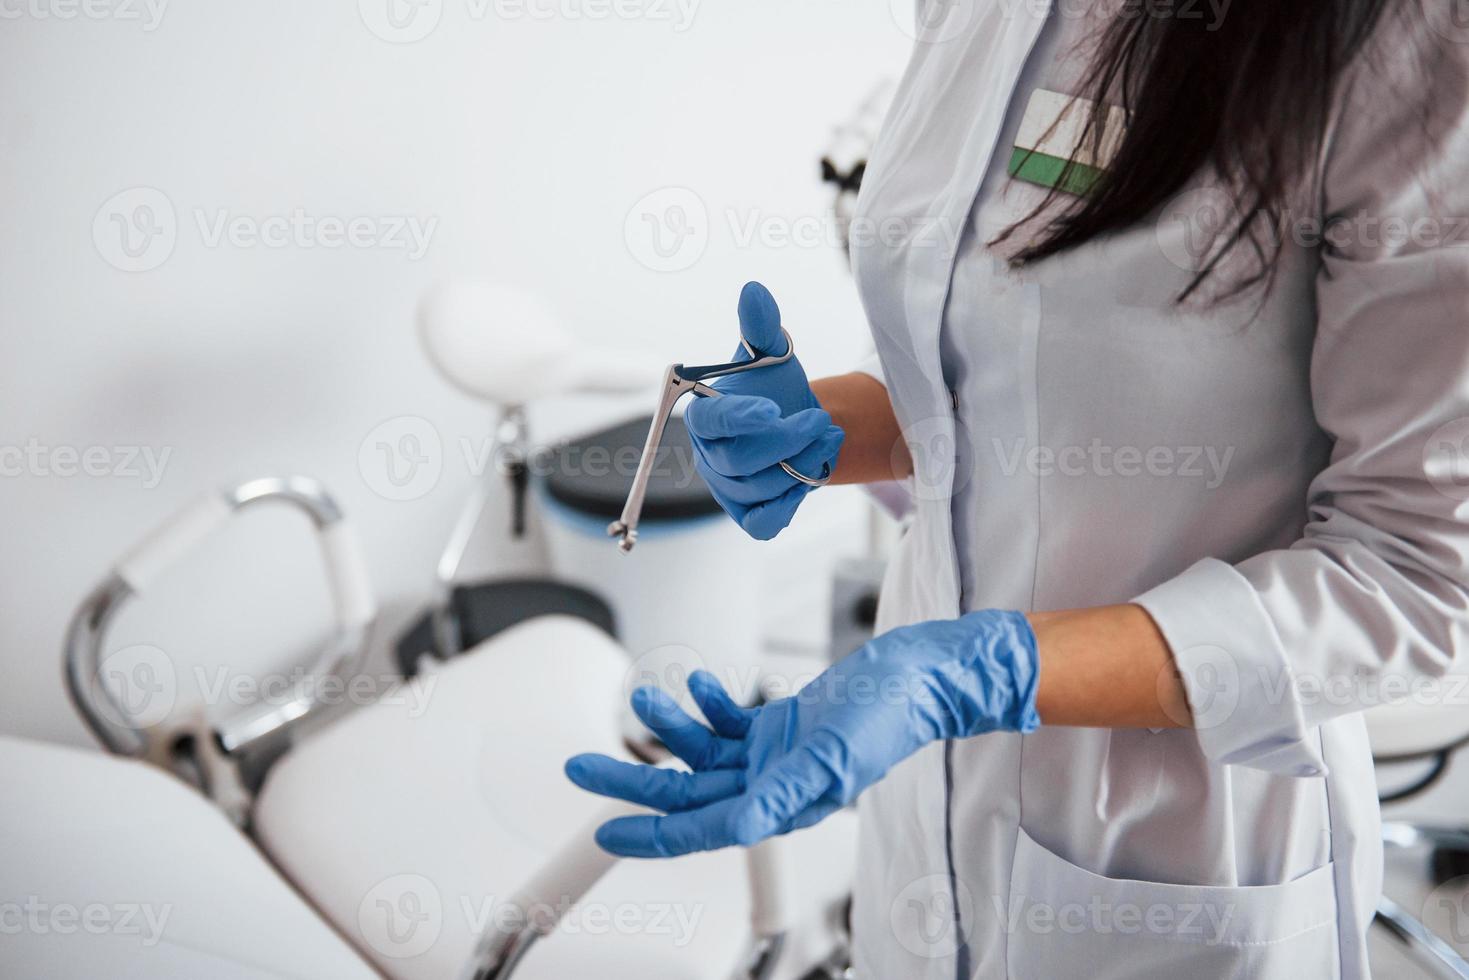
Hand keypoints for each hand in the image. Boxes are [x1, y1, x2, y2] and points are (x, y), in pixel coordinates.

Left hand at [565, 610, 1040, 856]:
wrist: (920, 675)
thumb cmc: (890, 716)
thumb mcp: (831, 757)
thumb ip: (780, 794)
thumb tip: (734, 826)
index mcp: (783, 803)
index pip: (702, 828)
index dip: (650, 835)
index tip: (605, 833)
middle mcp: (772, 785)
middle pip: (685, 791)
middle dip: (632, 778)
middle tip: (580, 765)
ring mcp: (774, 756)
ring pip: (701, 753)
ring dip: (669, 725)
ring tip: (647, 695)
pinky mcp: (780, 727)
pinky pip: (728, 723)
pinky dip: (708, 704)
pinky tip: (701, 682)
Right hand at [684, 281, 843, 539]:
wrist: (797, 424)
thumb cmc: (775, 388)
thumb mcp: (772, 354)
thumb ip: (761, 326)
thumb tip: (754, 290)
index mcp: (704, 417)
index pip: (709, 423)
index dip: (739, 418)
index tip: (773, 408)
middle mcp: (709, 456)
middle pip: (738, 461)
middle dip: (787, 441)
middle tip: (821, 420)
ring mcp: (727, 489)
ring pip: (759, 489)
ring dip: (800, 464)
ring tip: (826, 438)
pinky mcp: (748, 514)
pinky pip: (763, 523)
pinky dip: (787, 505)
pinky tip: (806, 478)